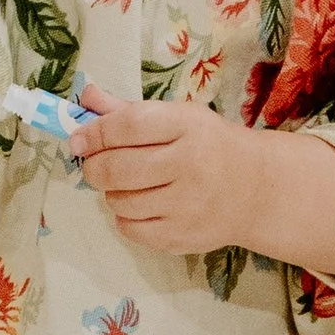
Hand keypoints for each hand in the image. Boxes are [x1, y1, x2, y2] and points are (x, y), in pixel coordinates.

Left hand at [67, 82, 265, 255]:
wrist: (255, 188)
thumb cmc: (208, 145)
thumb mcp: (177, 116)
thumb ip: (127, 109)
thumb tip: (85, 96)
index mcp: (187, 125)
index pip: (128, 126)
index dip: (95, 132)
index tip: (78, 139)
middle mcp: (189, 164)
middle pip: (117, 168)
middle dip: (94, 166)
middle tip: (94, 164)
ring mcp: (186, 205)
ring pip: (119, 200)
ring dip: (111, 191)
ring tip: (127, 183)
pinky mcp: (182, 237)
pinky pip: (130, 229)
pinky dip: (124, 217)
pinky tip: (140, 205)